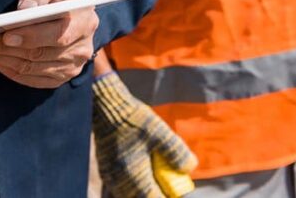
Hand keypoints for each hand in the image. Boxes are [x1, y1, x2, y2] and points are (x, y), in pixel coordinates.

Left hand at [0, 0, 98, 87]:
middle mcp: (82, 48)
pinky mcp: (57, 79)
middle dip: (3, 48)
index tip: (5, 34)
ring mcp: (71, 67)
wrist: (63, 14)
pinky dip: (5, 68)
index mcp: (85, 20)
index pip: (59, 34)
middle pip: (39, 53)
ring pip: (30, 68)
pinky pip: (28, 78)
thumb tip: (26, 9)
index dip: (32, 36)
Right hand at [93, 73, 197, 197]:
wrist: (106, 106)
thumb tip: (189, 168)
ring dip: (142, 191)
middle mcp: (119, 181)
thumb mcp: (160, 132)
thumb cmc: (133, 118)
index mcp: (134, 176)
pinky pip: (119, 187)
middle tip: (165, 184)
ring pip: (128, 195)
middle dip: (155, 193)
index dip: (167, 197)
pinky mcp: (105, 169)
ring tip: (153, 178)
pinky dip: (131, 185)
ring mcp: (110, 176)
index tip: (176, 192)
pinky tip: (138, 173)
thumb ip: (176, 152)